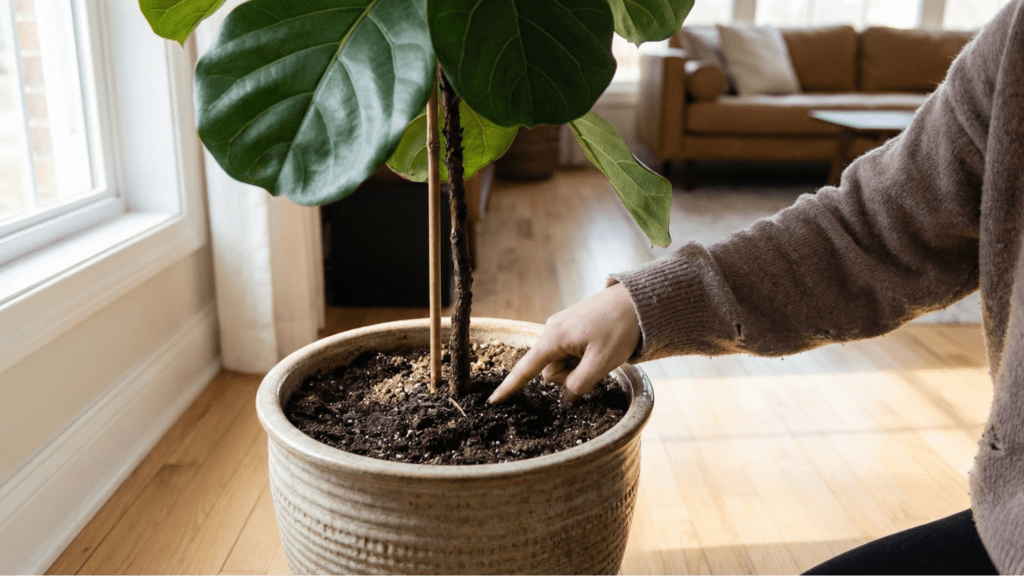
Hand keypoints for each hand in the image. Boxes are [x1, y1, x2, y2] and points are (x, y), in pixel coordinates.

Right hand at [487, 283, 640, 403]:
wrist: (637, 300)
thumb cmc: (620, 329)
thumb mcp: (601, 363)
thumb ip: (579, 384)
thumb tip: (567, 394)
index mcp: (554, 338)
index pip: (526, 369)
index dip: (509, 387)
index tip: (492, 401)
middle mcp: (551, 330)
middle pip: (550, 370)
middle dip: (570, 375)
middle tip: (597, 363)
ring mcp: (561, 327)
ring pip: (561, 363)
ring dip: (579, 366)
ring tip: (600, 351)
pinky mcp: (571, 326)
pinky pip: (570, 351)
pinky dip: (582, 357)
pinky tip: (600, 347)